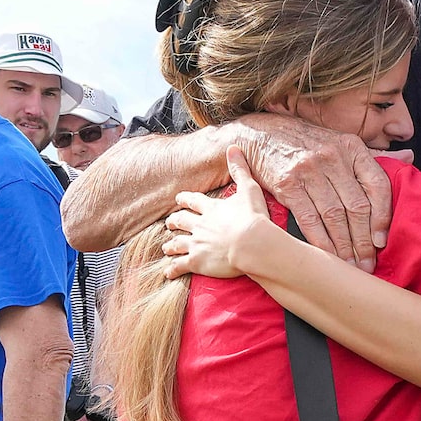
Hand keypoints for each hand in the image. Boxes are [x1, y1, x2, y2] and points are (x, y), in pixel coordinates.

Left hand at [165, 147, 276, 279]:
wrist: (252, 244)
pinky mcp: (197, 262)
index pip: (193, 201)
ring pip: (177, 243)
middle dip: (174, 221)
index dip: (185, 199)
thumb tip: (233, 148)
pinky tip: (168, 272)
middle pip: (181, 221)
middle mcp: (200, 225)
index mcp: (211, 208)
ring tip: (166, 247)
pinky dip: (172, 269)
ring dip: (171, 245)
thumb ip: (240, 169)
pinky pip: (179, 266)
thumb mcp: (249, 189)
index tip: (179, 198)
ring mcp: (196, 244)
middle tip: (169, 223)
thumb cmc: (254, 218)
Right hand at [216, 115, 393, 270]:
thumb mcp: (342, 142)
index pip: (377, 185)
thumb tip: (409, 156)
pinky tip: (328, 258)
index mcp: (352, 147)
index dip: (383, 217)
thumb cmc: (308, 143)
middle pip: (357, 207)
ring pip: (334, 216)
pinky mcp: (288, 184)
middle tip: (368, 264)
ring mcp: (309, 170)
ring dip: (344, 247)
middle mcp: (333, 156)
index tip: (382, 242)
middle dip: (364, 241)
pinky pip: (309, 219)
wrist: (262, 135)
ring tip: (351, 266)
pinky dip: (320, 242)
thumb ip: (375, 155)